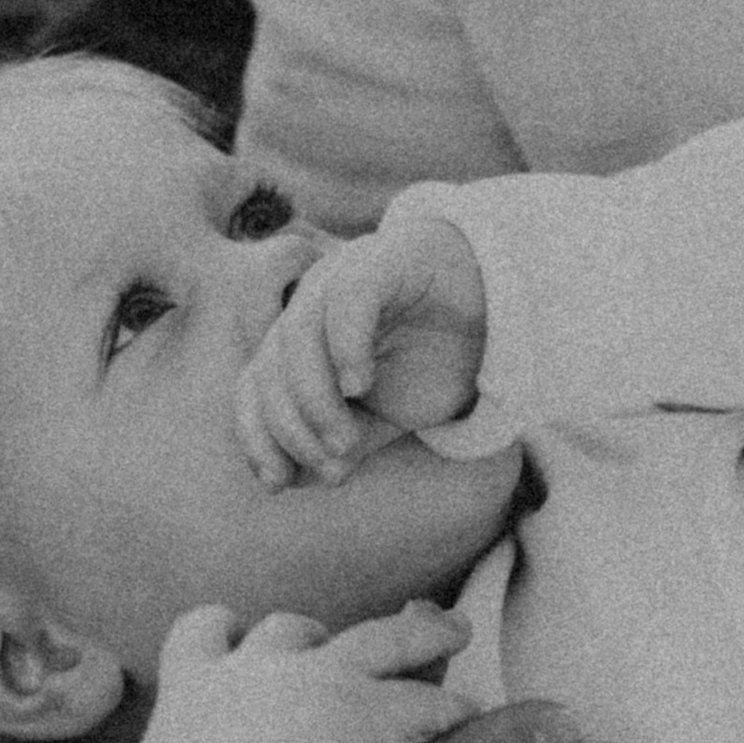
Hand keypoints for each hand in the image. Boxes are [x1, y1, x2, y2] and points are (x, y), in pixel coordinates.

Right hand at [48, 602, 466, 742]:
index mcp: (195, 690)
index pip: (199, 634)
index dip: (217, 635)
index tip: (229, 637)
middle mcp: (258, 671)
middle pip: (286, 629)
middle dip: (306, 635)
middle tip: (322, 649)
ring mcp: (318, 681)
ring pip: (373, 639)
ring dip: (413, 634)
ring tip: (447, 632)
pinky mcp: (370, 709)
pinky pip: (416, 699)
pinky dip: (441, 703)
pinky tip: (464, 706)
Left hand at [238, 208, 487, 484]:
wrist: (491, 311)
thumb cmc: (430, 361)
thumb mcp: (382, 415)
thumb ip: (340, 443)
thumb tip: (289, 481)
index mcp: (300, 340)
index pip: (253, 386)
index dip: (255, 436)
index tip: (276, 482)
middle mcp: (309, 304)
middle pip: (269, 369)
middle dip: (293, 429)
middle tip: (332, 465)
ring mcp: (341, 276)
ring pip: (297, 337)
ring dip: (314, 401)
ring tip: (347, 441)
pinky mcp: (381, 260)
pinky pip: (347, 298)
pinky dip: (344, 346)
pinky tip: (359, 384)